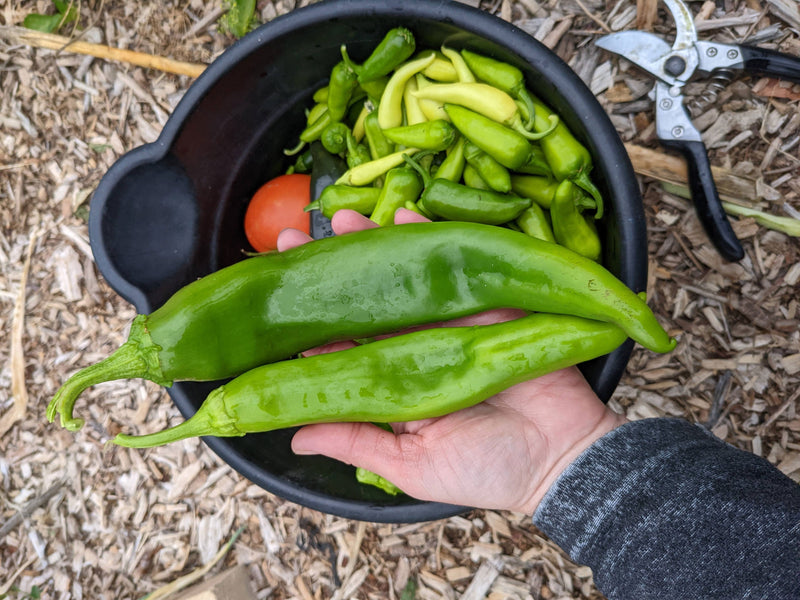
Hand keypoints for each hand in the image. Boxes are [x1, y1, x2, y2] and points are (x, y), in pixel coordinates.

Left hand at [277, 209, 625, 514]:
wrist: (560, 461)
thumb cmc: (487, 471)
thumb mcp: (410, 466)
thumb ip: (355, 443)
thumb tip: (294, 439)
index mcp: (393, 381)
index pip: (340, 345)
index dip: (306, 320)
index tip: (271, 295)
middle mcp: (416, 346)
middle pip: (364, 301)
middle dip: (329, 269)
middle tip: (290, 236)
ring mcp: (452, 322)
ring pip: (404, 276)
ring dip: (373, 244)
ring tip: (338, 216)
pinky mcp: (490, 304)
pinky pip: (458, 267)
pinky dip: (432, 240)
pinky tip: (403, 217)